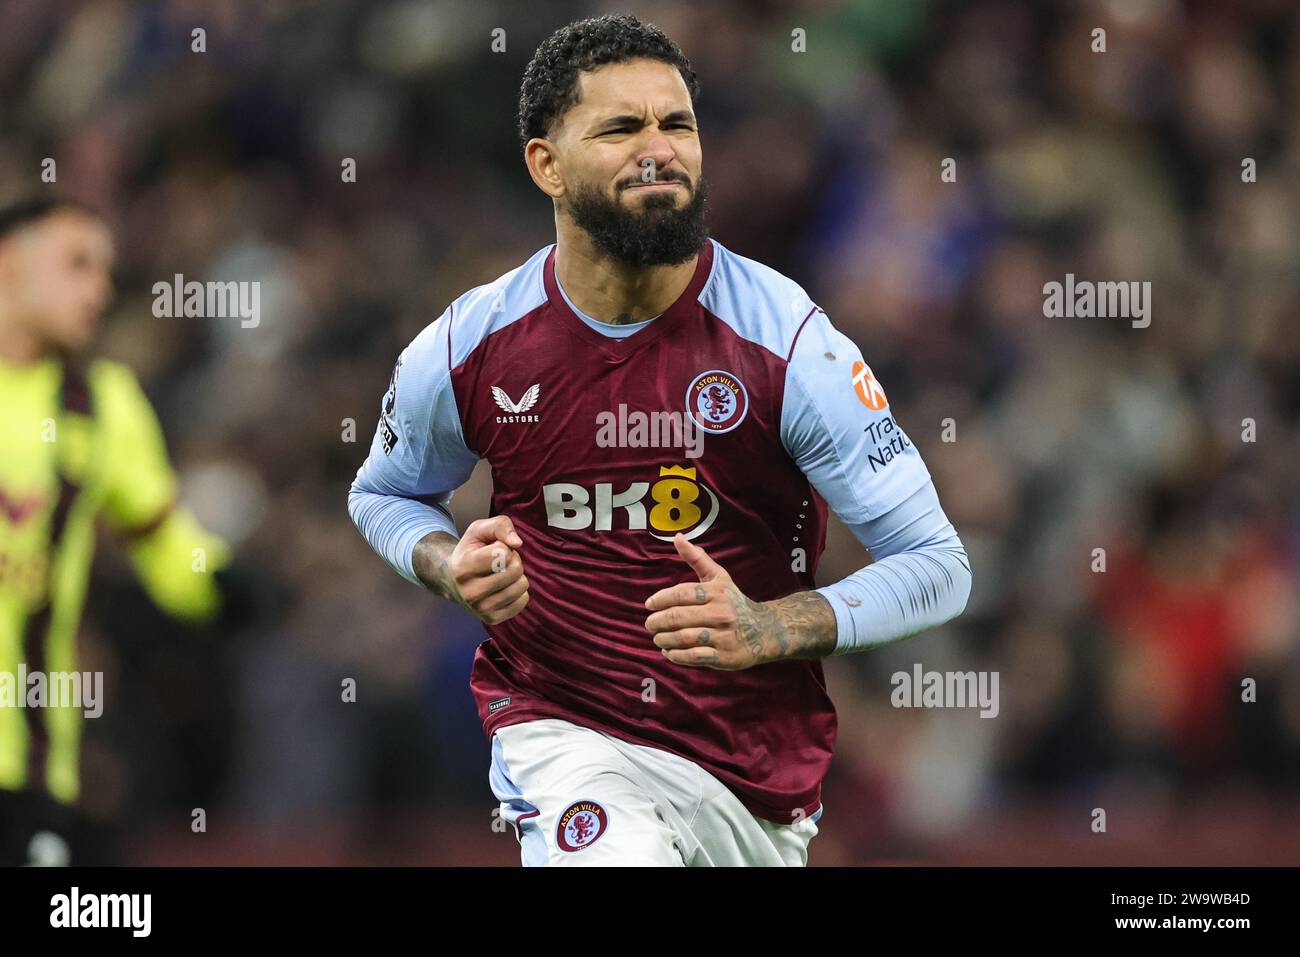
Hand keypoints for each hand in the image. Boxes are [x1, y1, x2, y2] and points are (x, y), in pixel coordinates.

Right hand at [415, 516, 529, 623]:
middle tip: (498, 563)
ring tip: (501, 574)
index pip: (502, 552)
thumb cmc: (471, 551)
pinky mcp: (492, 619)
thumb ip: (500, 525)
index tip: (491, 550)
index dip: (502, 546)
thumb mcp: (479, 530)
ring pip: (522, 586)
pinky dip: (518, 591)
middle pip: (515, 569)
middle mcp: (470, 592)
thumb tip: (518, 543)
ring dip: (516, 576)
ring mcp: (480, 609)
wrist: (453, 580)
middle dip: (512, 560)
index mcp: (463, 568)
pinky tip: (503, 587)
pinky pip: (523, 601)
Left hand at [643, 533, 838, 668]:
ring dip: (664, 639)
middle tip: (650, 624)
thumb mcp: (719, 578)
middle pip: (679, 617)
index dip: (661, 599)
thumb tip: (677, 537)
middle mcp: (721, 613)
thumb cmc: (734, 602)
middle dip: (658, 622)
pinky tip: (669, 652)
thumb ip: (697, 558)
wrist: (764, 631)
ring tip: (658, 638)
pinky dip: (677, 656)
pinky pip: (694, 657)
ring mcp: (723, 636)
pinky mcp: (724, 656)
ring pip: (684, 638)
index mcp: (716, 592)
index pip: (682, 593)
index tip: (649, 605)